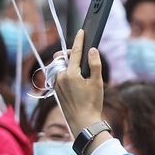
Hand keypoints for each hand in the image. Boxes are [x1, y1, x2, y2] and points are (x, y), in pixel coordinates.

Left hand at [53, 30, 109, 147]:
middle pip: (62, 57)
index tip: (81, 31)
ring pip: (60, 66)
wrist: (82, 122)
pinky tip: (76, 79)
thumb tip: (92, 50)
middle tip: (82, 56)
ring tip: (80, 70)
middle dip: (70, 53)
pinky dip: (65, 72)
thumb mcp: (97, 83)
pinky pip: (58, 75)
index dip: (79, 40)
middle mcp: (60, 77)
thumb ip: (95, 65)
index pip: (75, 52)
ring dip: (68, 63)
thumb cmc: (92, 104)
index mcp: (70, 74)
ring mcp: (57, 83)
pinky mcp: (57, 90)